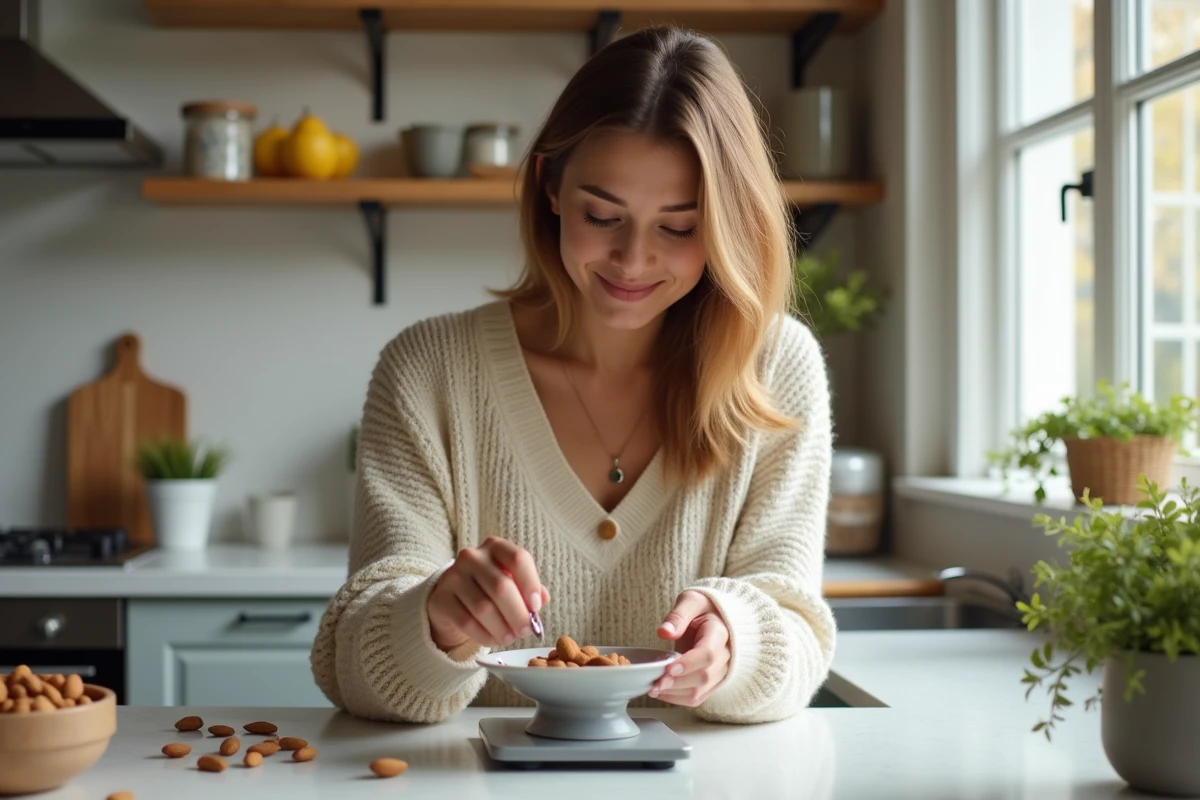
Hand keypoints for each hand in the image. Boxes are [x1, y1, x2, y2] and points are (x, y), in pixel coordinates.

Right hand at [427, 537, 549, 651]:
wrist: (452, 600)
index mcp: (495, 547)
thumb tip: (542, 599)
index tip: (536, 607)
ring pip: (484, 608)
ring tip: (510, 638)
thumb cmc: (489, 590)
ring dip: (502, 628)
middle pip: (501, 586)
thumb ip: (529, 589)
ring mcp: (453, 576)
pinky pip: (467, 622)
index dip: (531, 584)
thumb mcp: (512, 584)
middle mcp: (472, 557)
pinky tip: (493, 640)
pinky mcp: (440, 598)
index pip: (518, 558)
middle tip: (526, 631)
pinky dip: (484, 635)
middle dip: (518, 614)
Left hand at [650, 590, 730, 706]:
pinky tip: (661, 692)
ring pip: (700, 691)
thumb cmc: (704, 609)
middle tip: (655, 682)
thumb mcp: (691, 601)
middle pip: (704, 676)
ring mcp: (720, 672)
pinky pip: (697, 697)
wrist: (718, 618)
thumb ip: (678, 616)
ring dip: (675, 693)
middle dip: (677, 682)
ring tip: (653, 688)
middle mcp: (725, 656)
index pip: (708, 654)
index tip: (669, 668)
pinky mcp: (712, 682)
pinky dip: (678, 699)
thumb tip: (664, 632)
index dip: (688, 664)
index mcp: (720, 633)